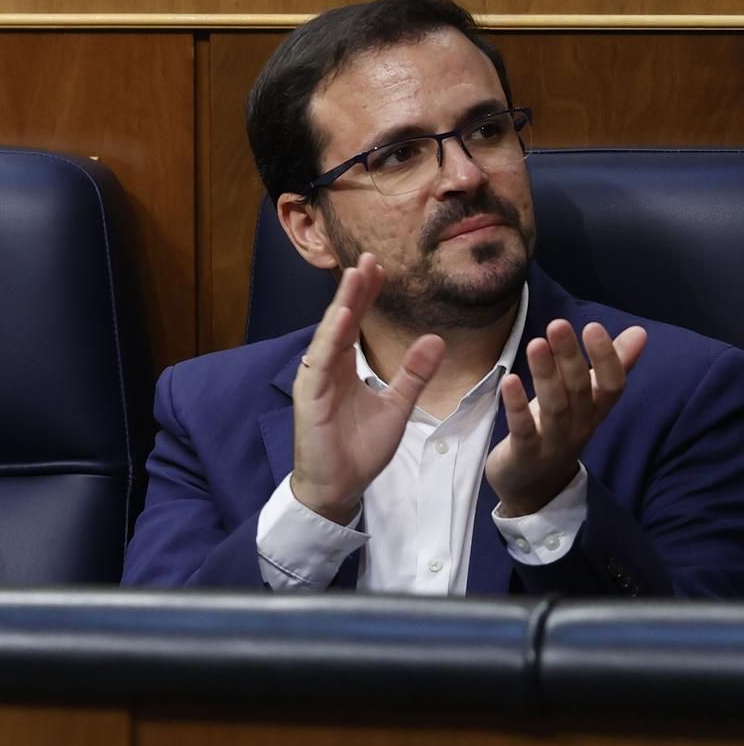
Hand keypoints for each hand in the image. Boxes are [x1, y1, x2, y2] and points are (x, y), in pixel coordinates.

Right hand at [290, 254, 446, 525]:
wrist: (338, 487)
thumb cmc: (358, 449)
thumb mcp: (397, 405)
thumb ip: (413, 373)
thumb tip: (436, 340)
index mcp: (343, 368)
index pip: (354, 323)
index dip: (366, 295)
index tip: (380, 268)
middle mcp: (325, 368)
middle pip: (341, 320)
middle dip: (354, 289)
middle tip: (368, 258)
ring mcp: (315, 380)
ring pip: (329, 334)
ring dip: (342, 304)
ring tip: (356, 275)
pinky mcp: (309, 397)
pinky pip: (320, 362)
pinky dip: (331, 338)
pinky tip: (343, 317)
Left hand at [485, 319, 645, 515]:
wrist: (536, 487)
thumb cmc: (560, 430)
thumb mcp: (587, 399)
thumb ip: (612, 366)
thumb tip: (639, 332)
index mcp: (596, 411)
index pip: (613, 385)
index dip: (607, 358)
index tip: (594, 326)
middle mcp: (580, 426)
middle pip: (580, 390)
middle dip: (570, 356)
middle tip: (558, 324)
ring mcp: (553, 442)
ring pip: (554, 407)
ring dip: (545, 374)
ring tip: (535, 344)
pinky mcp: (525, 454)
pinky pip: (523, 429)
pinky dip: (517, 405)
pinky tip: (508, 380)